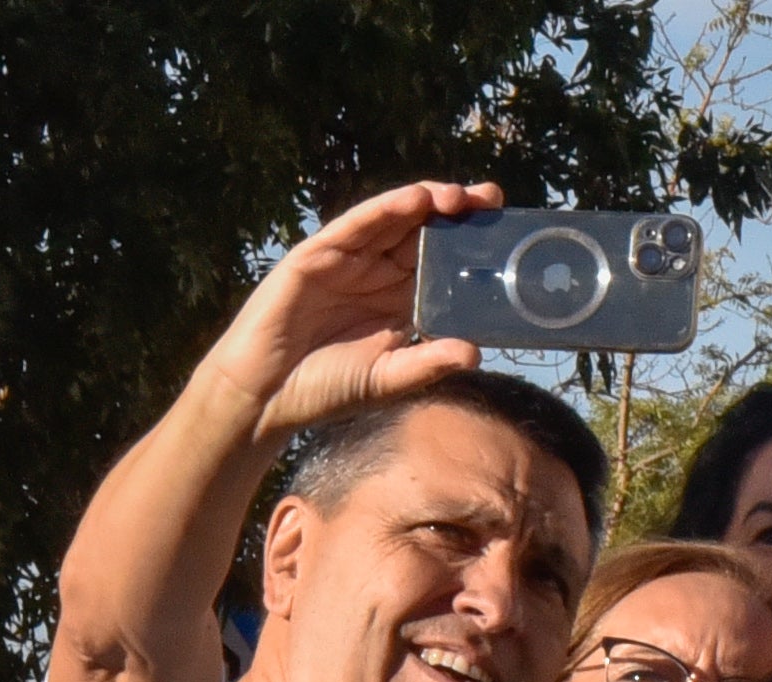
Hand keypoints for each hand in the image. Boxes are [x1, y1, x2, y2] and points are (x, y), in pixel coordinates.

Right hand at [201, 180, 500, 451]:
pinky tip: (416, 199)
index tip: (504, 234)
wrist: (267, 395)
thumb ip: (428, 363)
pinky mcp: (318, 255)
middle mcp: (377, 275)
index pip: (442, 264)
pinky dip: (386, 209)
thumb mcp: (388, 379)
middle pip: (424, 234)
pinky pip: (357, 226)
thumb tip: (475, 352)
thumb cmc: (326, 390)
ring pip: (394, 222)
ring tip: (460, 196)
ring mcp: (349, 262)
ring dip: (428, 203)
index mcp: (399, 302)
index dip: (470, 246)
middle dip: (458, 214)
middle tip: (492, 200)